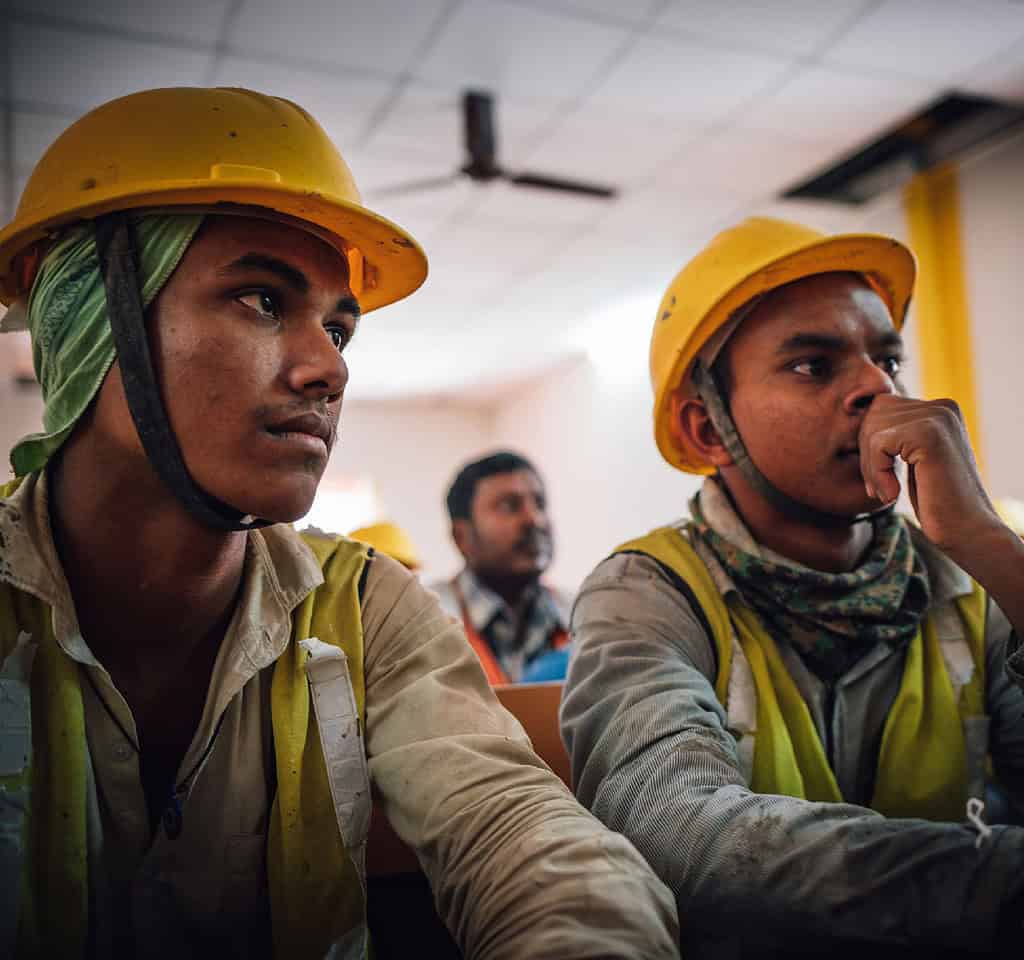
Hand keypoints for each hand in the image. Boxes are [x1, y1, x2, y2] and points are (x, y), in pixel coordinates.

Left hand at [858, 394, 1001, 555]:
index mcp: (939, 408)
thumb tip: (851, 404)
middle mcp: (942, 406)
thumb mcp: (910, 457)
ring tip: (886, 492)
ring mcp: (938, 417)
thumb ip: (891, 430)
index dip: (870, 445)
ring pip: (872, 430)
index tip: (878, 477)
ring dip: (870, 467)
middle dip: (867, 455)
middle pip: (873, 416)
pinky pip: (878, 444)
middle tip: (878, 488)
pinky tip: (893, 494)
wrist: (966, 530)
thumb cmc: (935, 500)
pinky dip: (877, 472)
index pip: (880, 409)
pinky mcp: (929, 434)